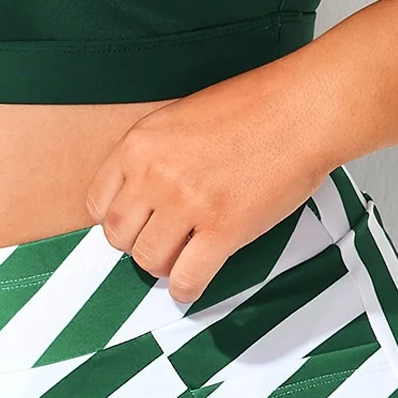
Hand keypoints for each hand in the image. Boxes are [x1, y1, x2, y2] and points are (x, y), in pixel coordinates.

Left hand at [84, 60, 342, 306]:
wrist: (300, 111)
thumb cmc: (249, 108)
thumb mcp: (177, 119)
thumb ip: (151, 155)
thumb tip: (139, 195)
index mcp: (138, 145)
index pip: (98, 205)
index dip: (117, 220)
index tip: (135, 224)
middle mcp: (154, 175)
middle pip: (118, 238)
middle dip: (137, 245)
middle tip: (161, 241)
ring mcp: (187, 204)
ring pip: (148, 261)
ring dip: (162, 266)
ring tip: (181, 257)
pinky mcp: (223, 229)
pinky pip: (187, 278)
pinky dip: (186, 288)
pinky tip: (194, 280)